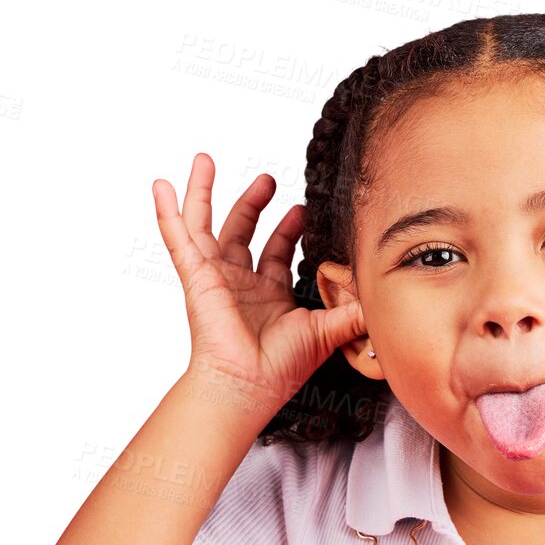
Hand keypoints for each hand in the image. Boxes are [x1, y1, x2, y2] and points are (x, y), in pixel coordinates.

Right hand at [153, 153, 366, 413]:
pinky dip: (168, 212)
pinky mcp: (197, 276)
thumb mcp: (328, 330)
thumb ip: (354, 311)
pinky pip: (178, 238)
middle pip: (242, 231)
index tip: (303, 208)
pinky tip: (162, 186)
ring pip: (205, 225)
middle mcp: (240, 284)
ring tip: (206, 160)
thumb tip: (383, 298)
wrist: (250, 383)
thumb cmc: (282, 367)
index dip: (289, 229)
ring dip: (204, 193)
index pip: (277, 253)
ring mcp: (215, 277)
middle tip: (270, 179)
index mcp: (269, 295)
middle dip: (254, 203)